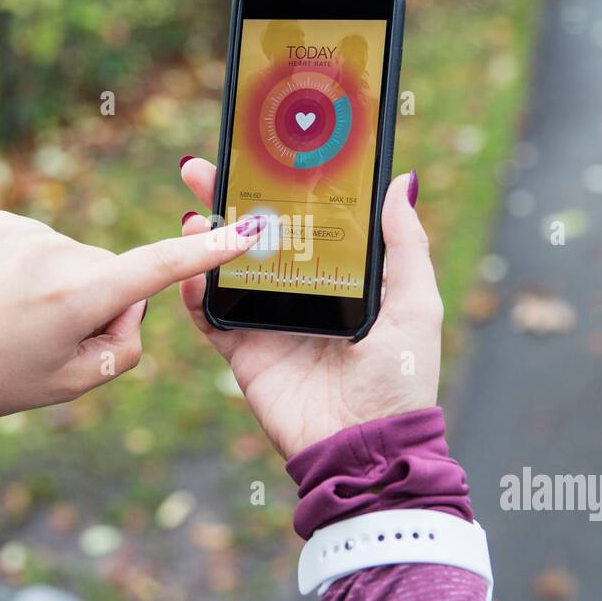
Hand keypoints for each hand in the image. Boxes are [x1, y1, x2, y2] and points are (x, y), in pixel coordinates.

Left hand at [0, 209, 262, 418]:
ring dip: (63, 284)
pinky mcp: (0, 221)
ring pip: (77, 258)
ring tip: (14, 317)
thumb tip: (131, 300)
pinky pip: (44, 243)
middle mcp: (57, 253)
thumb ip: (125, 343)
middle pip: (113, 271)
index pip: (159, 267)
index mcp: (79, 295)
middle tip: (50, 338)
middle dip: (101, 299)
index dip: (206, 252)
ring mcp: (26, 230)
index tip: (242, 232)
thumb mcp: (75, 382)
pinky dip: (34, 268)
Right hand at [178, 159, 441, 459]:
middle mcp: (301, 294)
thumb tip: (401, 182)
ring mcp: (268, 323)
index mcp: (341, 278)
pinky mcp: (244, 353)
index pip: (306, 222)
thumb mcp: (414, 304)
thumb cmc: (400, 379)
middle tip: (204, 167)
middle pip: (257, 237)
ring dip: (205, 238)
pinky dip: (192, 292)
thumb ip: (404, 245)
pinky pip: (209, 317)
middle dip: (229, 200)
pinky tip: (187, 266)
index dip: (282, 188)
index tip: (263, 152)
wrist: (364, 448)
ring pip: (227, 269)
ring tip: (194, 213)